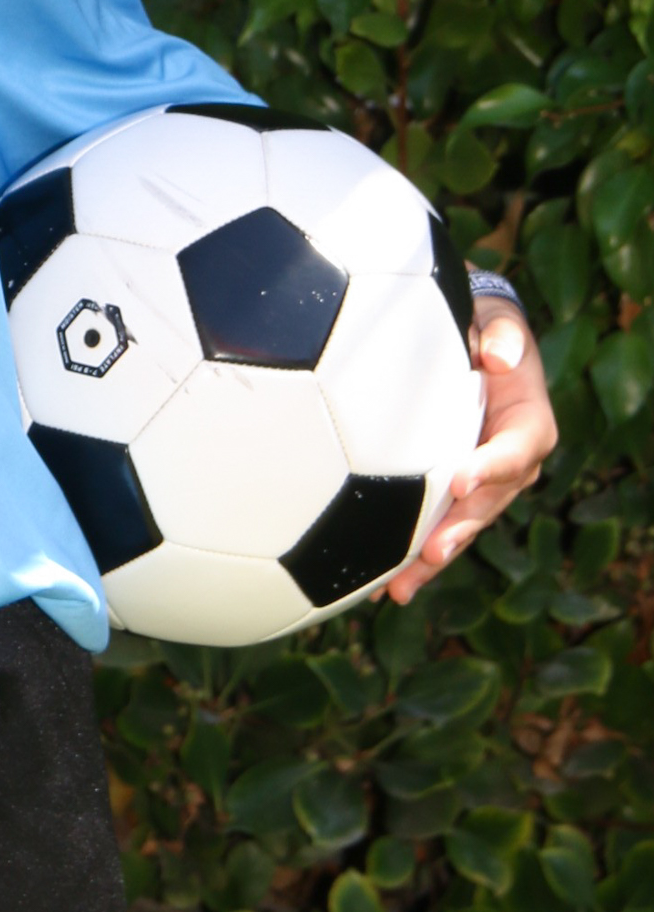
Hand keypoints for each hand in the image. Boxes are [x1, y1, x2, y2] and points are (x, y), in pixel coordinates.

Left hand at [384, 294, 556, 603]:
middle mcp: (509, 464)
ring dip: (431, 559)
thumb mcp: (501, 323)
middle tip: (432, 551)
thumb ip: (504, 335)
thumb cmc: (488, 330)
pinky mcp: (449, 494)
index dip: (491, 468)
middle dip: (460, 530)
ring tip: (400, 588)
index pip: (516, 451)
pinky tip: (382, 584)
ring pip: (459, 526)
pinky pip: (435, 525)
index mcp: (528, 426)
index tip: (459, 481)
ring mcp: (480, 484)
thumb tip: (498, 355)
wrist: (475, 345)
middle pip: (487, 504)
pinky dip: (411, 555)